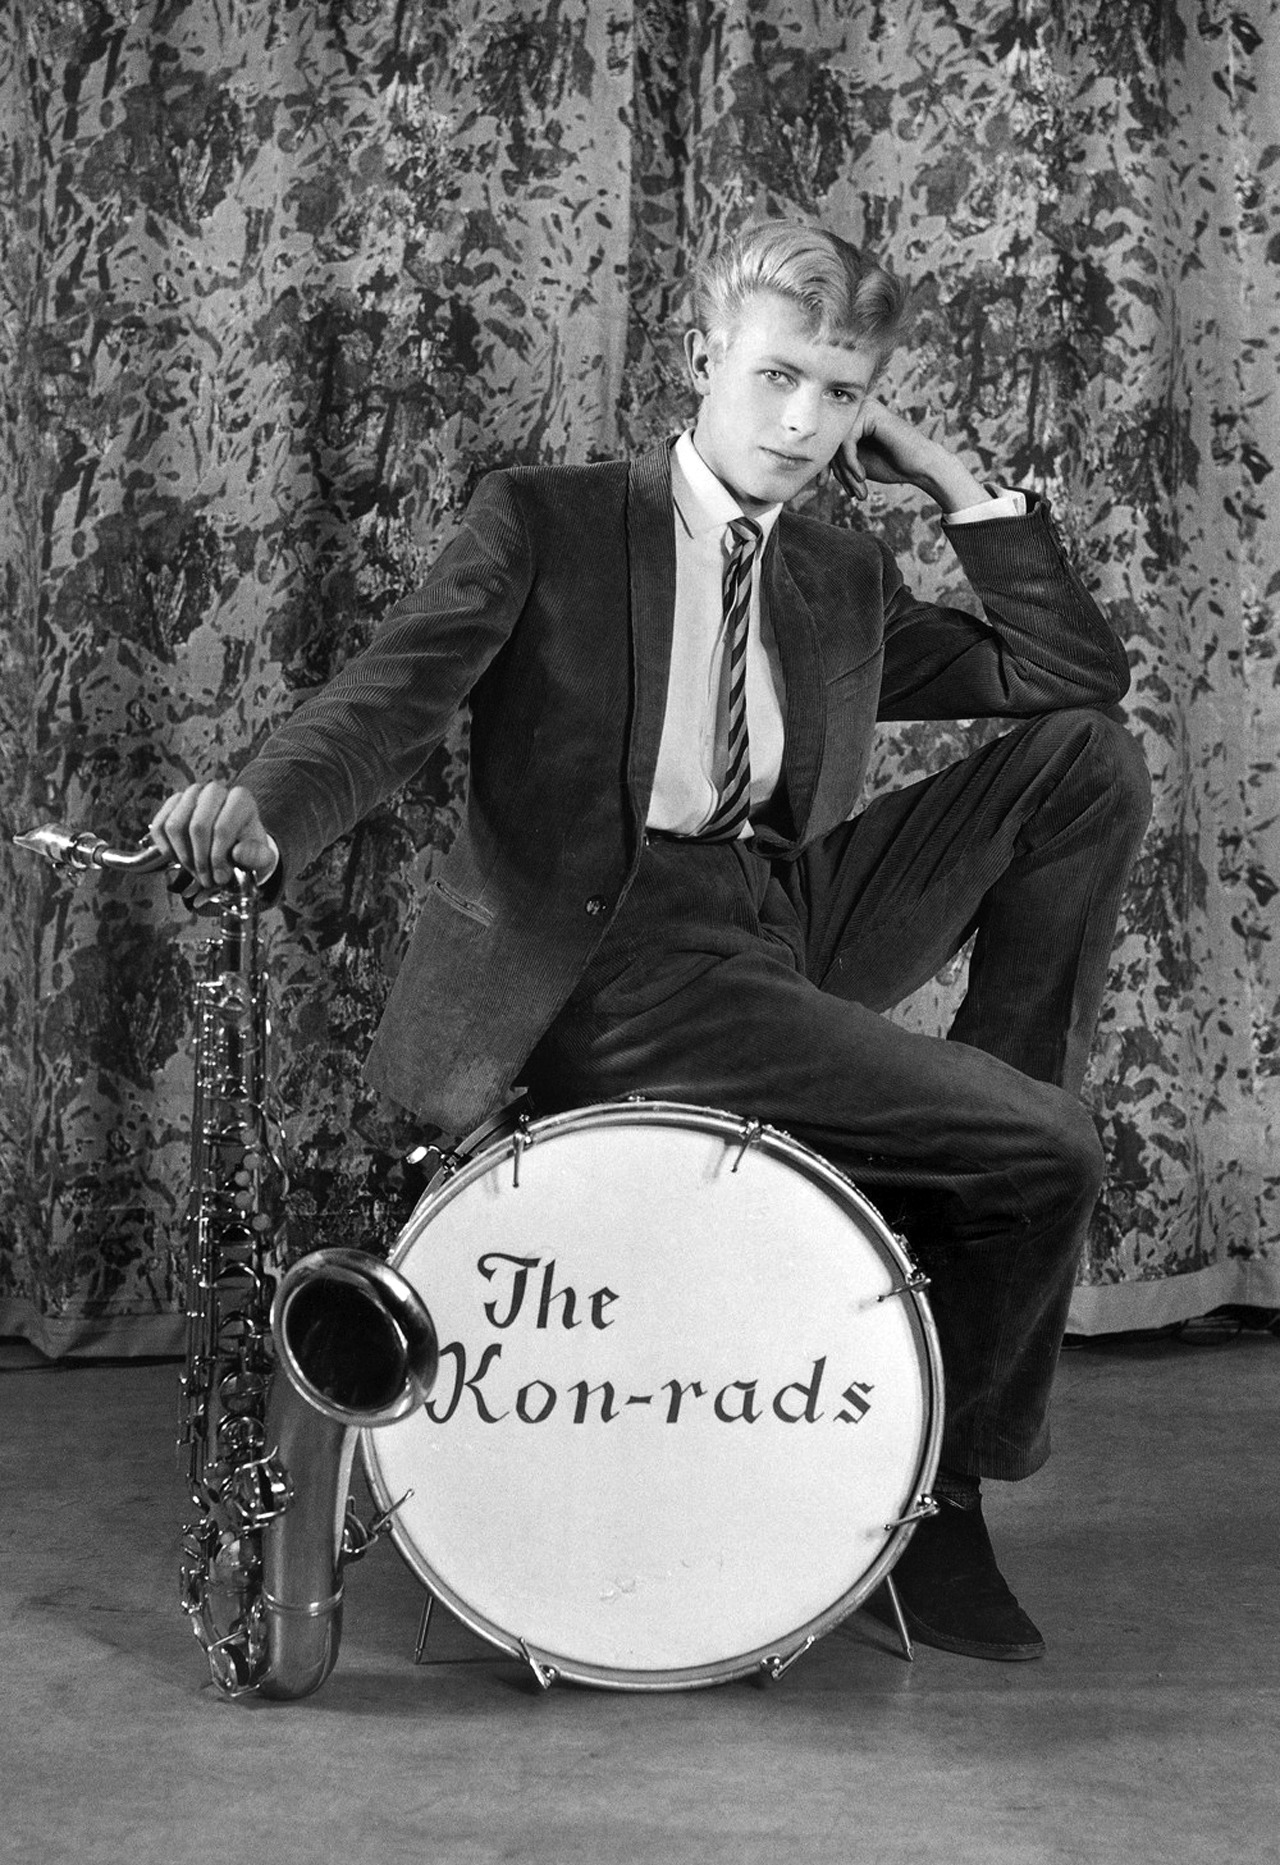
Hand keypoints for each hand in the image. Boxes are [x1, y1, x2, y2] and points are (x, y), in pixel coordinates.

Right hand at [149, 783, 276, 891]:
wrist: (234, 843)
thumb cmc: (248, 849)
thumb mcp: (260, 857)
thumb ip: (256, 856)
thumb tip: (238, 853)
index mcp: (240, 799)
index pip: (222, 828)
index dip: (218, 858)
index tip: (220, 878)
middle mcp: (214, 791)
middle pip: (197, 826)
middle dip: (200, 860)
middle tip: (206, 879)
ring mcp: (191, 794)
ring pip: (175, 826)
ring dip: (183, 856)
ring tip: (196, 871)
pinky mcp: (172, 803)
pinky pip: (159, 826)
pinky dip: (167, 849)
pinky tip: (181, 860)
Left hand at [832, 399, 989, 513]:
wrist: (920, 467)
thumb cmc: (890, 464)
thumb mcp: (853, 463)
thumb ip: (833, 458)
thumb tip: (805, 461)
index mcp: (850, 418)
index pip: (824, 440)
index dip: (821, 465)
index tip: (820, 485)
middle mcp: (855, 408)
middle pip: (828, 441)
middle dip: (836, 471)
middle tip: (850, 490)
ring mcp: (863, 407)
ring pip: (836, 442)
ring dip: (845, 471)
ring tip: (858, 486)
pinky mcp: (870, 413)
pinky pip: (847, 441)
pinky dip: (851, 463)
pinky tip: (862, 475)